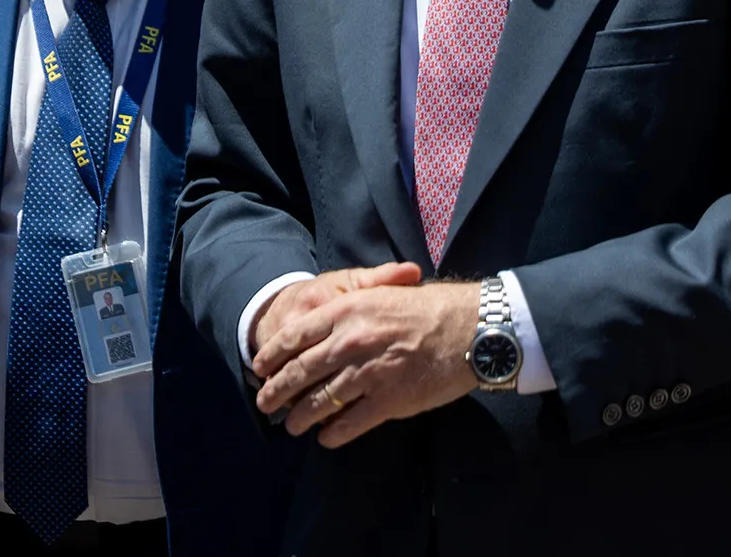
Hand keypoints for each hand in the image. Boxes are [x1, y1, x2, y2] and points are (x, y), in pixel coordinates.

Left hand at [254, 278, 479, 447]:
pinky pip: (349, 424)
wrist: (470, 327)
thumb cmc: (429, 307)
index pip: (294, 336)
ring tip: (292, 426)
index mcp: (346, 310)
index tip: (261, 368)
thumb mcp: (381, 293)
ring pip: (319, 403)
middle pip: (299, 372)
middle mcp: (350, 341)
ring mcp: (367, 372)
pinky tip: (326, 438)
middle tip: (265, 404)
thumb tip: (319, 323)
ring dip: (300, 418)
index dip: (272, 355)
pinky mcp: (388, 401)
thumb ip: (349, 308)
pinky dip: (333, 434)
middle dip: (277, 392)